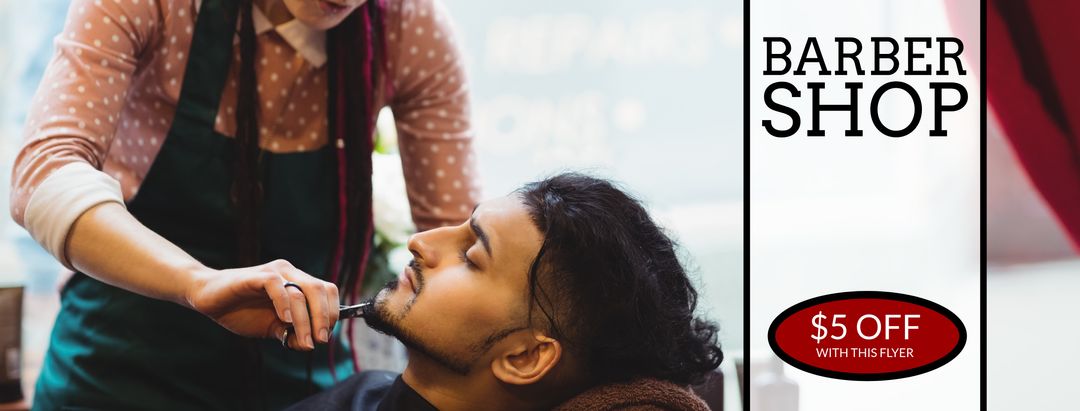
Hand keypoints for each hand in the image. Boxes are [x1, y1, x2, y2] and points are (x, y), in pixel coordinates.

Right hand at [185, 259, 339, 349]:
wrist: (207, 298)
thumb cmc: (241, 311)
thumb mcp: (271, 327)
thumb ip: (290, 334)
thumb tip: (310, 345)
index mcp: (297, 282)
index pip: (327, 291)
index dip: (332, 313)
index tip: (325, 336)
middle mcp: (290, 273)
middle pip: (320, 290)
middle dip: (324, 318)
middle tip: (320, 340)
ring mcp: (274, 272)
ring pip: (301, 292)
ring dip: (306, 320)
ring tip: (303, 341)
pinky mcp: (256, 276)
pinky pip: (277, 286)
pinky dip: (284, 304)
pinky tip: (284, 321)